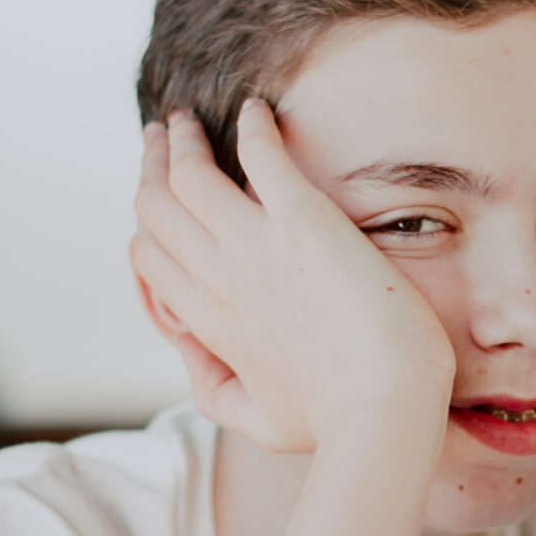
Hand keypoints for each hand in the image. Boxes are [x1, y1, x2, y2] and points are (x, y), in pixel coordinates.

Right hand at [131, 103, 454, 453]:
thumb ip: (212, 389)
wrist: (387, 411)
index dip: (148, 227)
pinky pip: (260, 155)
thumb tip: (189, 350)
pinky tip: (257, 111)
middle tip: (162, 140)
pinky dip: (252, 127)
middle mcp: (218, 279)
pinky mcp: (303, 222)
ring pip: (188, 175)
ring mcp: (255, 247)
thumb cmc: (335, 425)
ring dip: (184, 140)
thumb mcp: (257, 420)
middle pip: (156, 207)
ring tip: (188, 119)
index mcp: (208, 324)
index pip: (150, 258)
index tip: (162, 203)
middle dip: (152, 168)